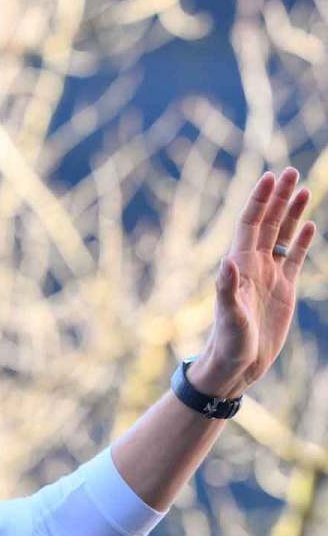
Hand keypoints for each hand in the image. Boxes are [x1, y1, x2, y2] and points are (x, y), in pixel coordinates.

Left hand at [189, 168, 315, 396]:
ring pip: (281, 236)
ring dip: (291, 213)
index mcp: (239, 265)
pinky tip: (309, 224)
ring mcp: (269, 276)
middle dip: (278, 198)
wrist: (236, 364)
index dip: (259, 201)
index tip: (271, 177)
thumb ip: (226, 290)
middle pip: (267, 223)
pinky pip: (292, 258)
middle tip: (291, 171)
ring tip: (304, 188)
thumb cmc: (228, 342)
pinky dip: (300, 240)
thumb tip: (227, 262)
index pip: (250, 224)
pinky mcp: (283, 290)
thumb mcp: (228, 316)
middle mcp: (252, 265)